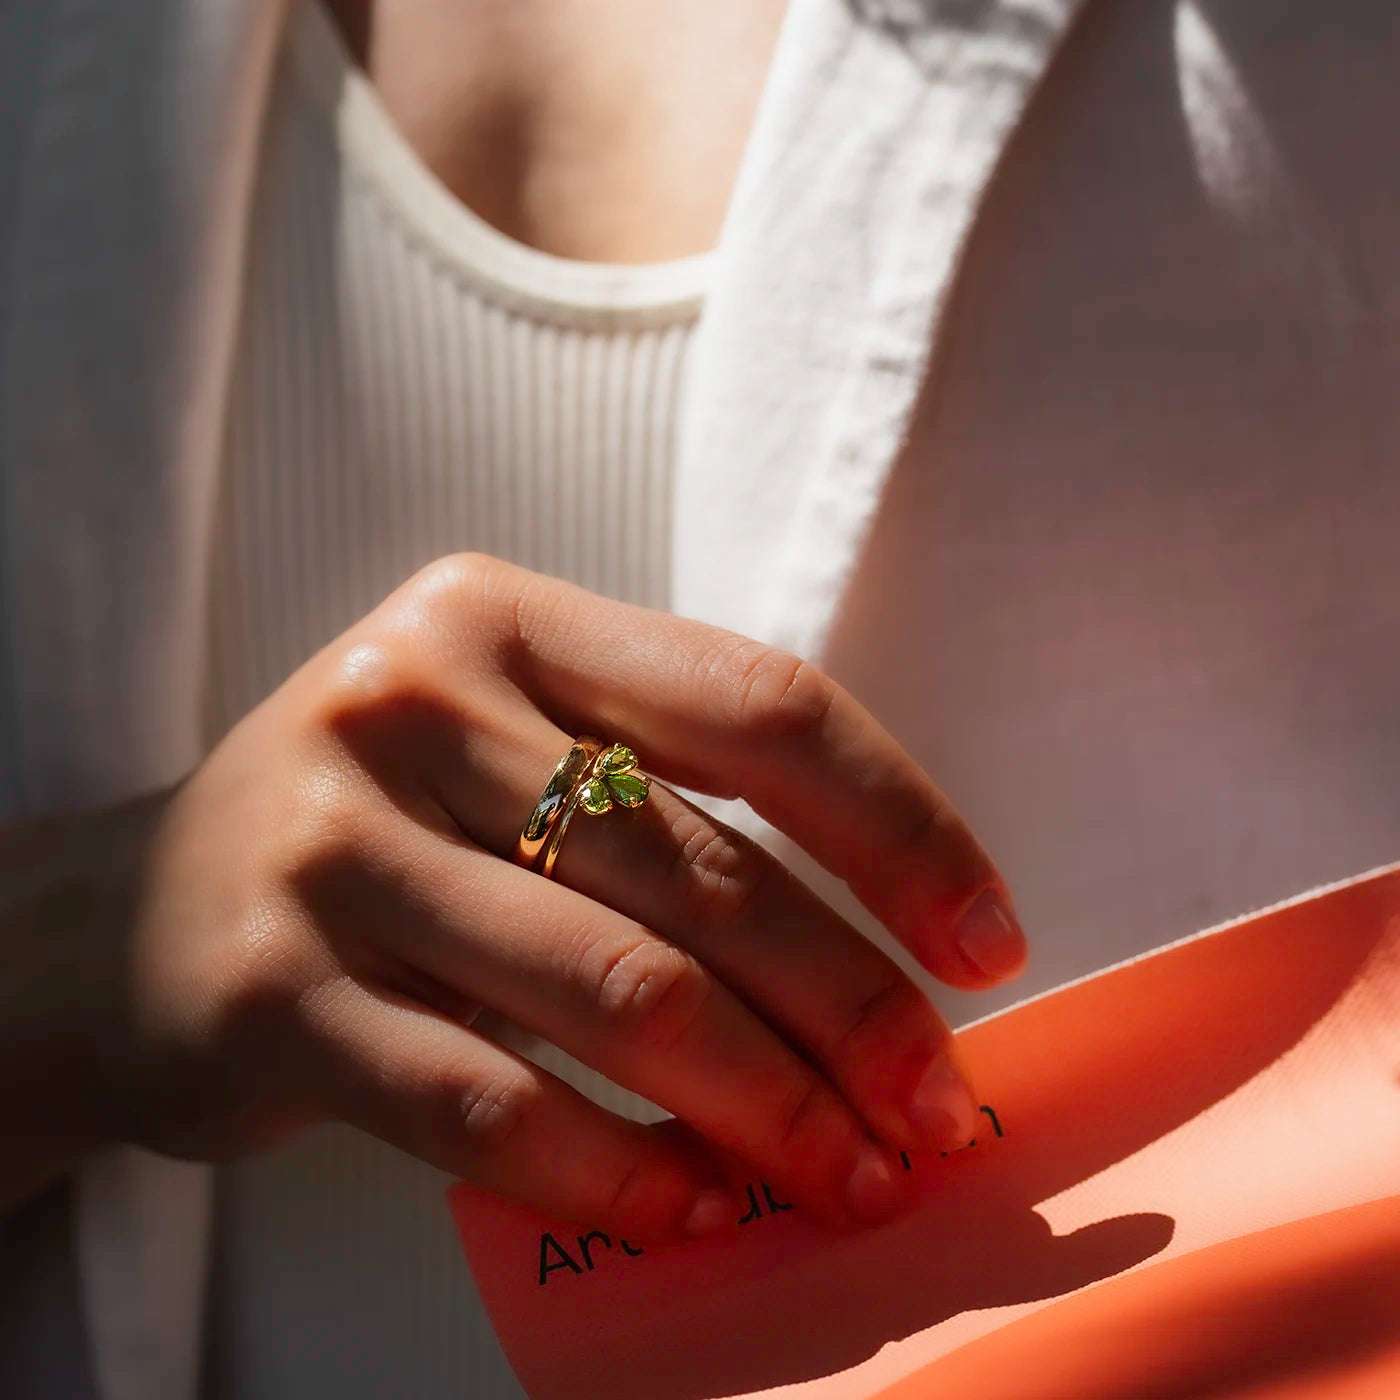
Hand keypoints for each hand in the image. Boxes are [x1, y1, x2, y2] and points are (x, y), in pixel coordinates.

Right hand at [28, 553, 1026, 1240]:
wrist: (124, 916)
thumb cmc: (380, 828)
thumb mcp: (503, 750)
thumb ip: (664, 803)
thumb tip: (887, 951)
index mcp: (505, 617)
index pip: (757, 703)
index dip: (901, 825)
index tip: (987, 940)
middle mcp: (412, 703)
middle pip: (701, 866)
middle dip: (853, 1003)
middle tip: (936, 1103)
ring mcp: (331, 847)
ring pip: (615, 989)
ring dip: (765, 1104)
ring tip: (848, 1172)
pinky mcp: (266, 994)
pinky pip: (487, 1102)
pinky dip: (617, 1168)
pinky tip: (697, 1205)